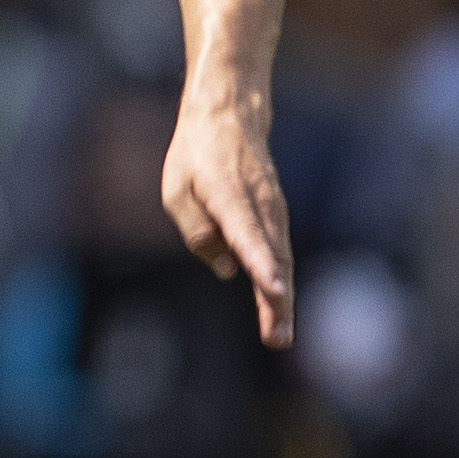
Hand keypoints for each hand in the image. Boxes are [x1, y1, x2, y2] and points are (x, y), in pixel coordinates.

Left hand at [162, 92, 293, 348]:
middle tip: (276, 338)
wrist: (229, 119)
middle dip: (276, 300)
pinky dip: (279, 283)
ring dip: (281, 301)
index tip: (274, 289)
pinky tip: (277, 312)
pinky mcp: (276, 217)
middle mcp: (260, 206)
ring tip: (278, 336)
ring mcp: (274, 211)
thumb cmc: (196, 158)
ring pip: (280, 261)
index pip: (248, 234)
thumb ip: (197, 231)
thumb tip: (226, 269)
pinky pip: (278, 254)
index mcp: (230, 196)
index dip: (260, 264)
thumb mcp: (177, 191)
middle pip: (271, 258)